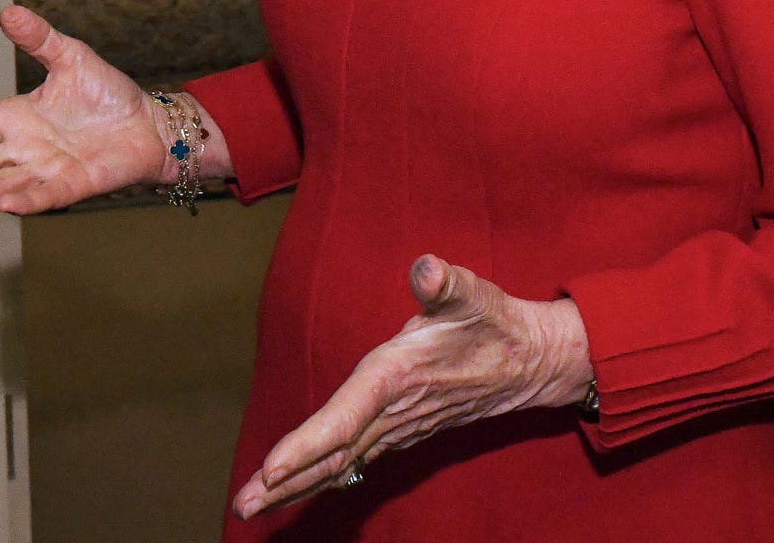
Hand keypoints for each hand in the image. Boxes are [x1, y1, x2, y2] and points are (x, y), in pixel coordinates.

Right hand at [0, 5, 211, 214]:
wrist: (147, 126)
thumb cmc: (107, 94)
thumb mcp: (70, 58)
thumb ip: (38, 39)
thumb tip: (8, 11)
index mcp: (15, 117)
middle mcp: (22, 148)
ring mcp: (43, 170)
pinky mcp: (71, 186)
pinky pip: (42, 196)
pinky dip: (23, 200)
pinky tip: (2, 205)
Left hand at [233, 255, 591, 521]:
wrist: (531, 363)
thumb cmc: (494, 323)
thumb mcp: (474, 294)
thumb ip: (447, 282)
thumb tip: (427, 270)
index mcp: (397, 377)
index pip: (345, 418)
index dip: (307, 445)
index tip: (271, 468)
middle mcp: (392, 410)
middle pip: (332, 454)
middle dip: (286, 481)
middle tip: (242, 504)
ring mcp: (397, 427)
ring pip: (340, 463)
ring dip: (297, 484)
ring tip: (253, 504)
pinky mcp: (400, 430)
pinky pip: (355, 461)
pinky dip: (323, 476)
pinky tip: (297, 487)